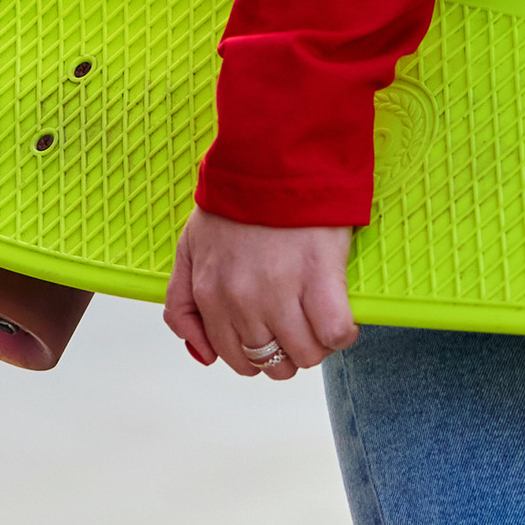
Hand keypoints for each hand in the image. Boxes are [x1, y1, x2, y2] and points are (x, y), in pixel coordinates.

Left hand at [164, 210, 357, 377]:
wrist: (273, 160)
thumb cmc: (236, 202)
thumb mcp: (189, 251)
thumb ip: (182, 306)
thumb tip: (203, 356)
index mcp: (210, 295)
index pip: (235, 358)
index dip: (258, 354)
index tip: (272, 334)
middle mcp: (242, 302)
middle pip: (272, 364)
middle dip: (286, 352)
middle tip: (297, 324)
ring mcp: (281, 294)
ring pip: (305, 357)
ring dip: (317, 344)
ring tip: (320, 317)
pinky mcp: (320, 280)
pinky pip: (335, 335)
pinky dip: (342, 331)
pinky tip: (339, 312)